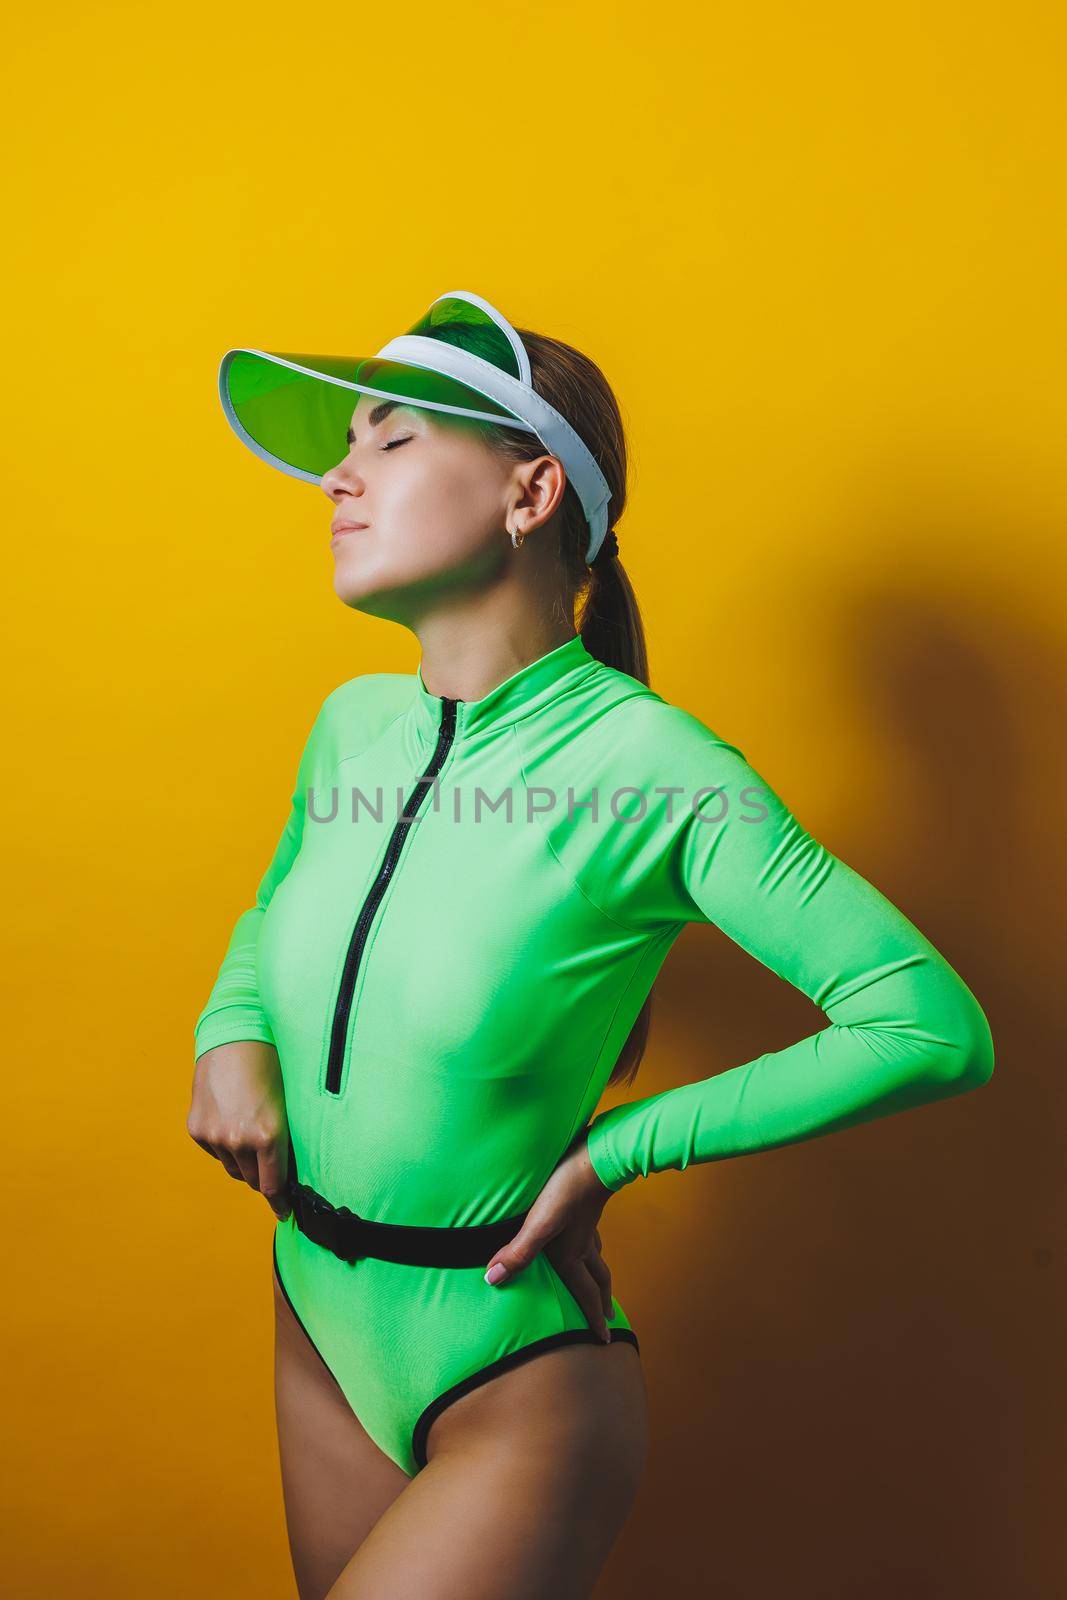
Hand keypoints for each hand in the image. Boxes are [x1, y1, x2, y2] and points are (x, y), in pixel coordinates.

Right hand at [187, 1040, 291, 1220]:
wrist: (235, 1036)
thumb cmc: (271, 1064)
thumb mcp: (288, 1104)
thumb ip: (286, 1139)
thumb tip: (288, 1170)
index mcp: (268, 1135)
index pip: (273, 1185)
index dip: (280, 1202)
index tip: (285, 1212)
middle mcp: (238, 1140)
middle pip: (252, 1180)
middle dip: (263, 1176)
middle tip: (271, 1164)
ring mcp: (214, 1135)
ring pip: (232, 1167)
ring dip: (243, 1160)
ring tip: (250, 1133)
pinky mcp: (197, 1128)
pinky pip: (214, 1151)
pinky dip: (224, 1145)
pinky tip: (232, 1121)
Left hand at [482, 1135, 618, 1341]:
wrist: (595, 1155)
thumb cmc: (565, 1189)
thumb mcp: (539, 1223)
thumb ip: (517, 1252)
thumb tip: (492, 1280)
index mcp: (571, 1254)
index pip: (584, 1293)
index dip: (593, 1318)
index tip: (604, 1340)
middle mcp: (582, 1244)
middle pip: (597, 1279)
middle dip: (602, 1302)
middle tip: (609, 1318)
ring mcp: (586, 1224)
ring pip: (596, 1256)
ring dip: (599, 1275)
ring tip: (600, 1283)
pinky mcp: (585, 1204)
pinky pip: (590, 1233)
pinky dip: (591, 1244)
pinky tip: (585, 1234)